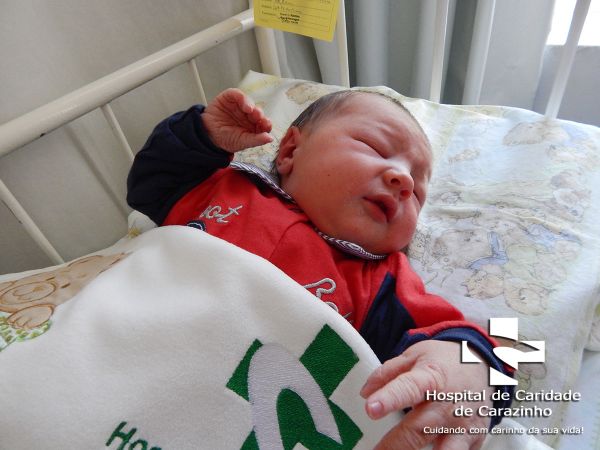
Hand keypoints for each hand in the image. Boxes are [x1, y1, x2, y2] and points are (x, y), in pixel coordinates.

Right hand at [202, 88, 272, 152]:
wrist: (207, 135)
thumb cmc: (225, 139)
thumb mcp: (242, 142)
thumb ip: (256, 140)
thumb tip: (270, 138)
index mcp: (254, 126)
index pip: (264, 123)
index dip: (266, 124)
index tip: (267, 125)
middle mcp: (248, 115)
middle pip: (258, 112)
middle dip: (259, 115)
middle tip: (259, 118)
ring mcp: (239, 105)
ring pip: (249, 102)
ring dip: (252, 106)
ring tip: (251, 111)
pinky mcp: (229, 97)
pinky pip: (237, 94)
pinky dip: (242, 98)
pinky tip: (245, 105)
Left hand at [361, 340, 490, 449]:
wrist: (485, 365)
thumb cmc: (445, 361)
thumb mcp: (415, 355)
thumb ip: (387, 373)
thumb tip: (365, 393)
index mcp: (431, 377)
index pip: (408, 388)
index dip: (389, 399)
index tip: (370, 409)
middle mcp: (448, 403)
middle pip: (419, 430)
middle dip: (394, 445)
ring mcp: (463, 425)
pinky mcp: (474, 441)